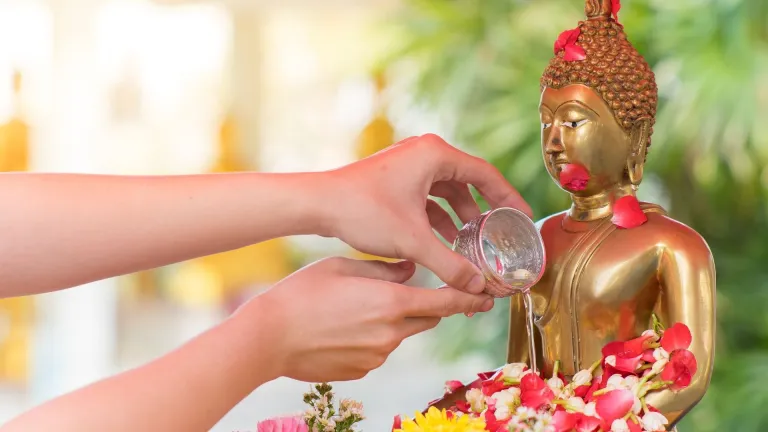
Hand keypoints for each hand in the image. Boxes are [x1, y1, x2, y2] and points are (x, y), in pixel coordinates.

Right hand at [234, 257, 492, 381]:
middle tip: (406, 292)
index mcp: (391, 302)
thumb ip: (386, 269)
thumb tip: (411, 271)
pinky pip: (379, 350)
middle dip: (426, 306)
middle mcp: (391, 333)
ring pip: (400, 334)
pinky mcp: (363, 370)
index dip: (469, 300)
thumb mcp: (344, 266)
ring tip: (354, 308)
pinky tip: (342, 328)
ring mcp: (377, 355)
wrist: (268, 337)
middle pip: (426, 319)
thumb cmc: (302, 293)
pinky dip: (372, 338)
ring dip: (393, 321)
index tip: (487, 297)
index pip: (445, 303)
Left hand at [322, 134, 531, 293]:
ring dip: (460, 218)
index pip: (486, 175)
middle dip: (484, 212)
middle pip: (468, 182)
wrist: (318, 204)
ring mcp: (409, 163)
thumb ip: (451, 264)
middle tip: (501, 235)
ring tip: (473, 245)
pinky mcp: (396, 177)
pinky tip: (444, 243)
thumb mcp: (413, 241)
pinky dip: (438, 218)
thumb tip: (479, 287)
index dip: (509, 199)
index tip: (523, 219)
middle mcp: (424, 152)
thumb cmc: (363, 211)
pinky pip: (428, 196)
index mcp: (435, 154)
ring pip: (447, 191)